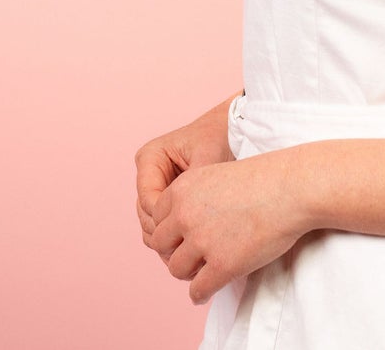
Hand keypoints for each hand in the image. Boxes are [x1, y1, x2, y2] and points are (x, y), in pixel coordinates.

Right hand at [135, 101, 235, 266]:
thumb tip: (184, 228)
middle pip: (147, 219)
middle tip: (193, 256)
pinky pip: (167, 227)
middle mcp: (148, 175)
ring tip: (196, 256)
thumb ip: (193, 193)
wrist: (237, 128)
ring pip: (154, 228)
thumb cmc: (223, 138)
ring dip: (172, 243)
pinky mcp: (169, 201)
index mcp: (149, 158)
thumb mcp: (208, 163)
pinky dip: (179, 239)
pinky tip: (199, 250)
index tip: (191, 236)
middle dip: (168, 238)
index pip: (148, 202)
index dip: (167, 223)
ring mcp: (156, 189)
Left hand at [145, 154, 306, 304]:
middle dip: (175, 250)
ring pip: (176, 269)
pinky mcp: (222, 265)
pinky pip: (197, 290)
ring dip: (188, 272)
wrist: (291, 187)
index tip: (184, 235)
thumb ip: (195, 197)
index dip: (171, 228)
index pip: (157, 218)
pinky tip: (208, 290)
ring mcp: (203, 241)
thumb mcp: (217, 175)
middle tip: (192, 254)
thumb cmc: (263, 178)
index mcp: (182, 189)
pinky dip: (200, 293)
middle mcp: (185, 215)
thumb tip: (185, 226)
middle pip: (161, 244)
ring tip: (203, 270)